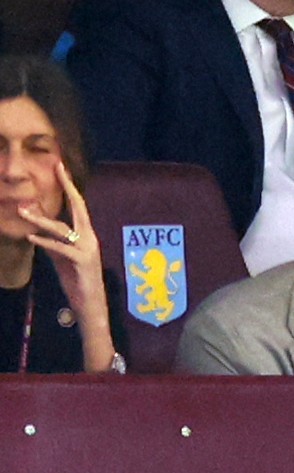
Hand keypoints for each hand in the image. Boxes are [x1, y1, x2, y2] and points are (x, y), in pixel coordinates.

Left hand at [22, 161, 114, 371]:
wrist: (91, 304)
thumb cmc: (77, 282)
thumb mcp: (62, 259)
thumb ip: (53, 244)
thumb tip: (38, 231)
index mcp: (86, 236)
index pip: (78, 206)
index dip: (70, 186)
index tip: (61, 168)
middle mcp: (89, 238)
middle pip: (78, 207)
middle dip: (67, 187)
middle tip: (57, 168)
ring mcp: (87, 249)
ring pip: (62, 228)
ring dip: (40, 220)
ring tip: (22, 211)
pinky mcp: (82, 261)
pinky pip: (61, 248)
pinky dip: (45, 242)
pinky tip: (31, 237)